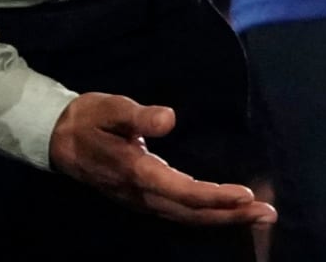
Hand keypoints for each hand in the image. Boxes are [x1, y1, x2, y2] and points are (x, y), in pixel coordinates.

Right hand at [50, 93, 274, 225]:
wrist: (56, 139)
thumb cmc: (89, 119)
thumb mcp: (110, 108)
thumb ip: (139, 116)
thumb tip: (169, 119)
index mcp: (136, 172)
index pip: (181, 191)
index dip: (214, 196)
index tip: (245, 195)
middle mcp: (141, 193)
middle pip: (191, 212)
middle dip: (231, 215)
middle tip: (268, 214)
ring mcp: (141, 200)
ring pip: (186, 216)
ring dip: (223, 217)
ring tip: (258, 215)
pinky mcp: (143, 198)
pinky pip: (179, 212)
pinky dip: (207, 214)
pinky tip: (227, 212)